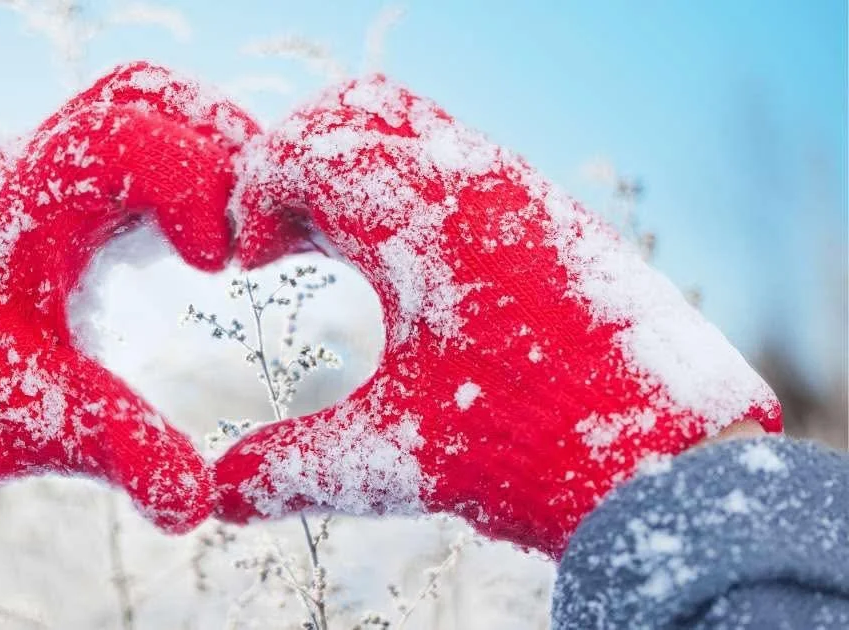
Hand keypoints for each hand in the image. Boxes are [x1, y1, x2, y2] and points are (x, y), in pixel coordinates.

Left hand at [0, 62, 257, 533]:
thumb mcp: (25, 421)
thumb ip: (121, 450)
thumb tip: (198, 501)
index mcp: (21, 201)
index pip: (128, 134)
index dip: (196, 180)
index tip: (217, 262)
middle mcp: (26, 174)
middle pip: (139, 96)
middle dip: (214, 141)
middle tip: (251, 225)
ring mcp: (29, 189)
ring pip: (128, 118)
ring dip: (194, 156)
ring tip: (229, 236)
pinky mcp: (35, 217)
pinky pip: (115, 162)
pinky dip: (169, 183)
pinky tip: (183, 254)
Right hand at [216, 75, 780, 556]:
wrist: (672, 456)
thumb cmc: (537, 447)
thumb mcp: (398, 457)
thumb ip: (293, 467)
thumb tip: (217, 493)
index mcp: (422, 221)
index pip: (306, 153)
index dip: (255, 199)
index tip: (254, 265)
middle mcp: (472, 182)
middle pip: (354, 109)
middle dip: (297, 159)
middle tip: (285, 239)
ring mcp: (518, 190)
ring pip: (409, 126)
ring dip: (354, 170)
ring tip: (342, 254)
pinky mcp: (548, 213)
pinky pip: (456, 159)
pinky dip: (406, 188)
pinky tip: (412, 272)